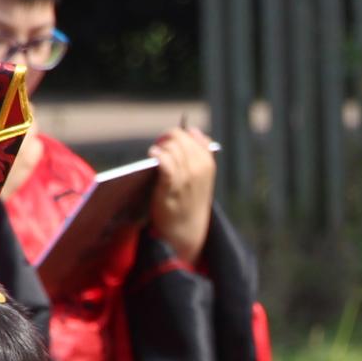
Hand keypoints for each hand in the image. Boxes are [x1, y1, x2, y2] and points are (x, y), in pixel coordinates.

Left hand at [147, 126, 217, 268]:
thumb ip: (200, 152)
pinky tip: (152, 155)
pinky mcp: (171, 186)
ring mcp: (187, 177)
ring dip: (160, 148)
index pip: (192, 136)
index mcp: (208, 163)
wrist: (186, 230)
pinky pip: (164, 162)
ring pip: (171, 148)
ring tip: (155, 155)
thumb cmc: (190, 201)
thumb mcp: (202, 176)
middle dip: (166, 139)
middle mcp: (200, 168)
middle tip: (158, 147)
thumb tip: (192, 130)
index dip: (176, 135)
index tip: (167, 142)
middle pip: (179, 139)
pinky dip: (157, 155)